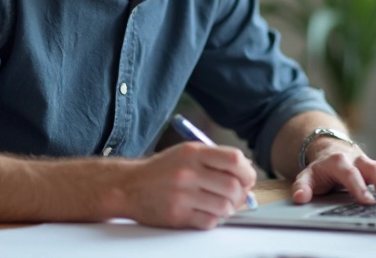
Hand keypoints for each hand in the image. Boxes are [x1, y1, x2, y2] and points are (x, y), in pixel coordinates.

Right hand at [121, 141, 256, 229]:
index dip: (247, 171)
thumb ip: (214, 158)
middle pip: (232, 185)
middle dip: (241, 194)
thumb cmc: (162, 170)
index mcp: (193, 152)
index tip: (247, 178)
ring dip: (228, 209)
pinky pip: (209, 221)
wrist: (128, 186)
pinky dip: (213, 219)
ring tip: (221, 205)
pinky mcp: (176, 215)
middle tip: (238, 197)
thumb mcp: (186, 153)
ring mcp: (182, 194)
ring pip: (224, 206)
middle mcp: (188, 172)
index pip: (234, 159)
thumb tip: (246, 170)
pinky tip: (206, 213)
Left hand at [291, 142, 375, 205]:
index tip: (366, 201)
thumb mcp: (307, 176)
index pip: (350, 173)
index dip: (358, 187)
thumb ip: (302, 186)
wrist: (332, 152)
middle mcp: (358, 160)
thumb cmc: (322, 169)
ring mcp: (370, 165)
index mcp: (339, 162)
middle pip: (373, 169)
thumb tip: (300, 197)